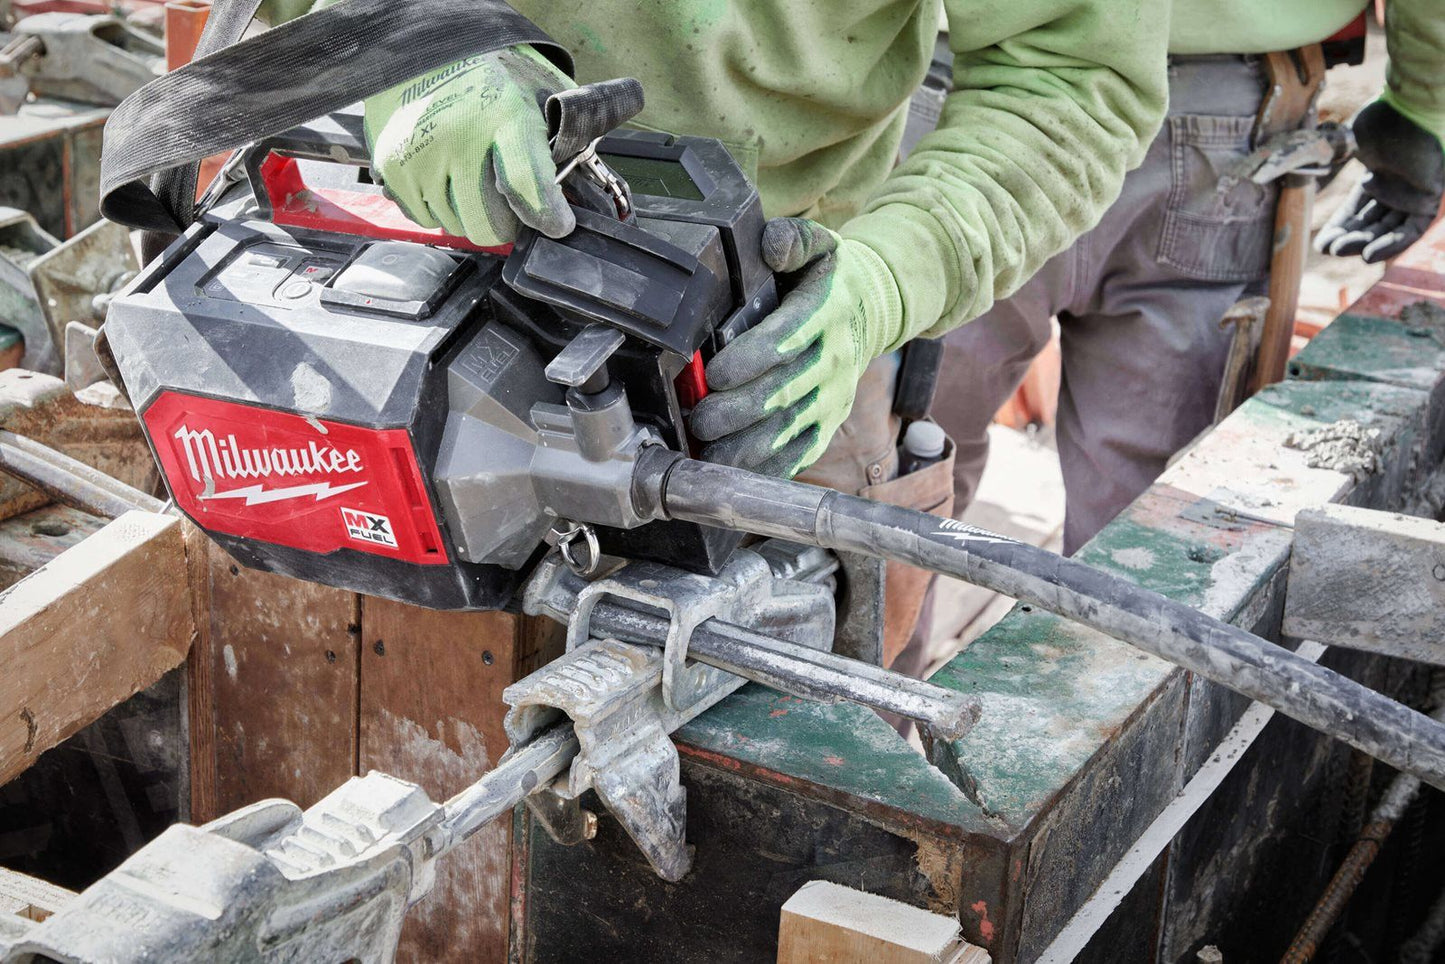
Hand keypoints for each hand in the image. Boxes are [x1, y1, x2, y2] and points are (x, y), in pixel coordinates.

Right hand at [363, 45, 574, 246]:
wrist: (423, 48)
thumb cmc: (488, 78)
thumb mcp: (533, 94)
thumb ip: (554, 142)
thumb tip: (565, 192)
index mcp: (504, 114)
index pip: (525, 182)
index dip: (545, 213)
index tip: (557, 225)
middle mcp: (458, 136)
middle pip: (487, 222)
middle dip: (503, 222)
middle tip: (506, 200)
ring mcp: (419, 154)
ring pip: (456, 225)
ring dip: (468, 212)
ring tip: (469, 174)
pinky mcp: (391, 166)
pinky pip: (425, 218)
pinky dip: (438, 207)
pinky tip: (443, 175)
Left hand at [690, 218, 901, 476]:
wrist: (875, 309)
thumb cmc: (831, 279)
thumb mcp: (820, 245)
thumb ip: (794, 240)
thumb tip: (772, 245)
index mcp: (825, 314)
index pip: (785, 341)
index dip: (748, 361)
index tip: (715, 375)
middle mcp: (832, 360)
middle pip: (782, 394)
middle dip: (736, 413)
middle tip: (700, 420)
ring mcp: (833, 397)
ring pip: (788, 430)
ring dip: (746, 448)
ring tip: (709, 454)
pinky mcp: (829, 423)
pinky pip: (800, 452)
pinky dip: (769, 468)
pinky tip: (736, 473)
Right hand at [1316, 100, 1444, 263]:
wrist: (1411, 108)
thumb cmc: (1383, 118)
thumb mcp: (1346, 143)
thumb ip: (1326, 160)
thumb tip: (1292, 168)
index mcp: (1379, 171)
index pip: (1358, 207)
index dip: (1340, 225)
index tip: (1322, 244)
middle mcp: (1398, 184)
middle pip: (1372, 221)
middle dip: (1349, 237)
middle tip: (1329, 249)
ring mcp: (1414, 192)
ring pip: (1389, 228)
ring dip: (1365, 243)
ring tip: (1340, 250)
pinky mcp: (1429, 197)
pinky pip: (1411, 229)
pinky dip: (1391, 245)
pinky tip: (1367, 256)